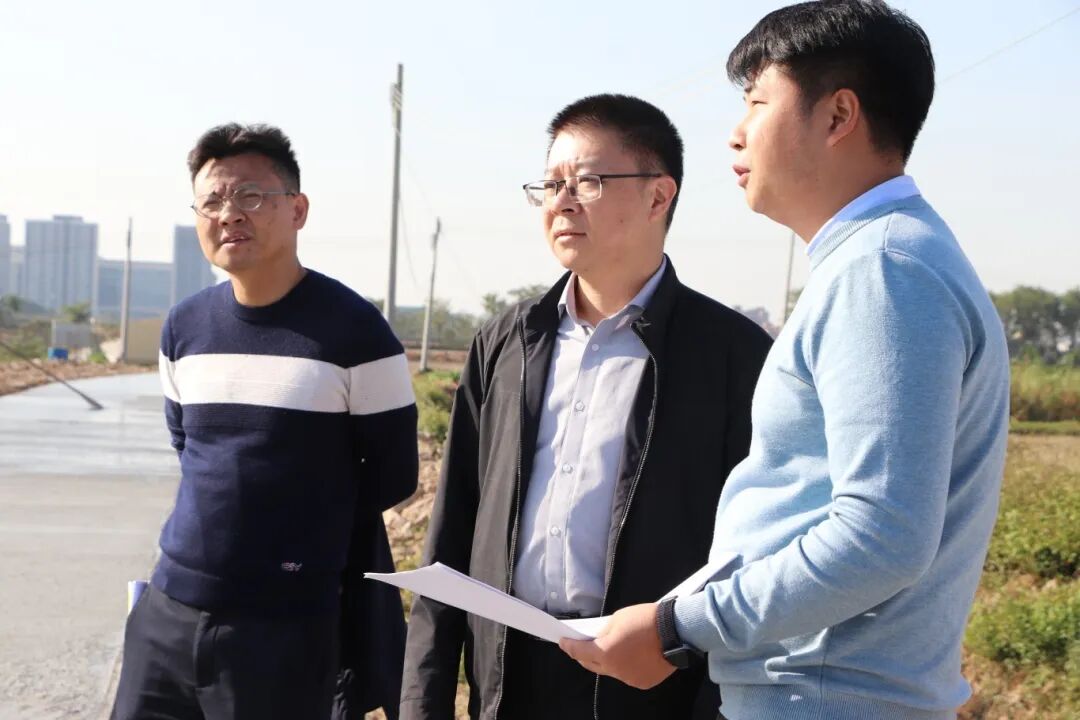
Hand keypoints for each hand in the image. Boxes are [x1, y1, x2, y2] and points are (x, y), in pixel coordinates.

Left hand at [558, 603, 675, 689]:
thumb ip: (604, 632)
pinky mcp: (643, 682)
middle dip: (584, 656)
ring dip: (607, 661)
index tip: (562, 642)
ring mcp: (630, 679)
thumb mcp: (617, 619)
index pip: (579, 652)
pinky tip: (629, 656)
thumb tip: (598, 639)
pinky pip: (627, 675)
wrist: (675, 631)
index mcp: (605, 653)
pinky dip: (625, 666)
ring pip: (611, 671)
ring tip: (609, 649)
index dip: (569, 647)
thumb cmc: (645, 620)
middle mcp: (615, 670)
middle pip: (593, 665)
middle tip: (580, 646)